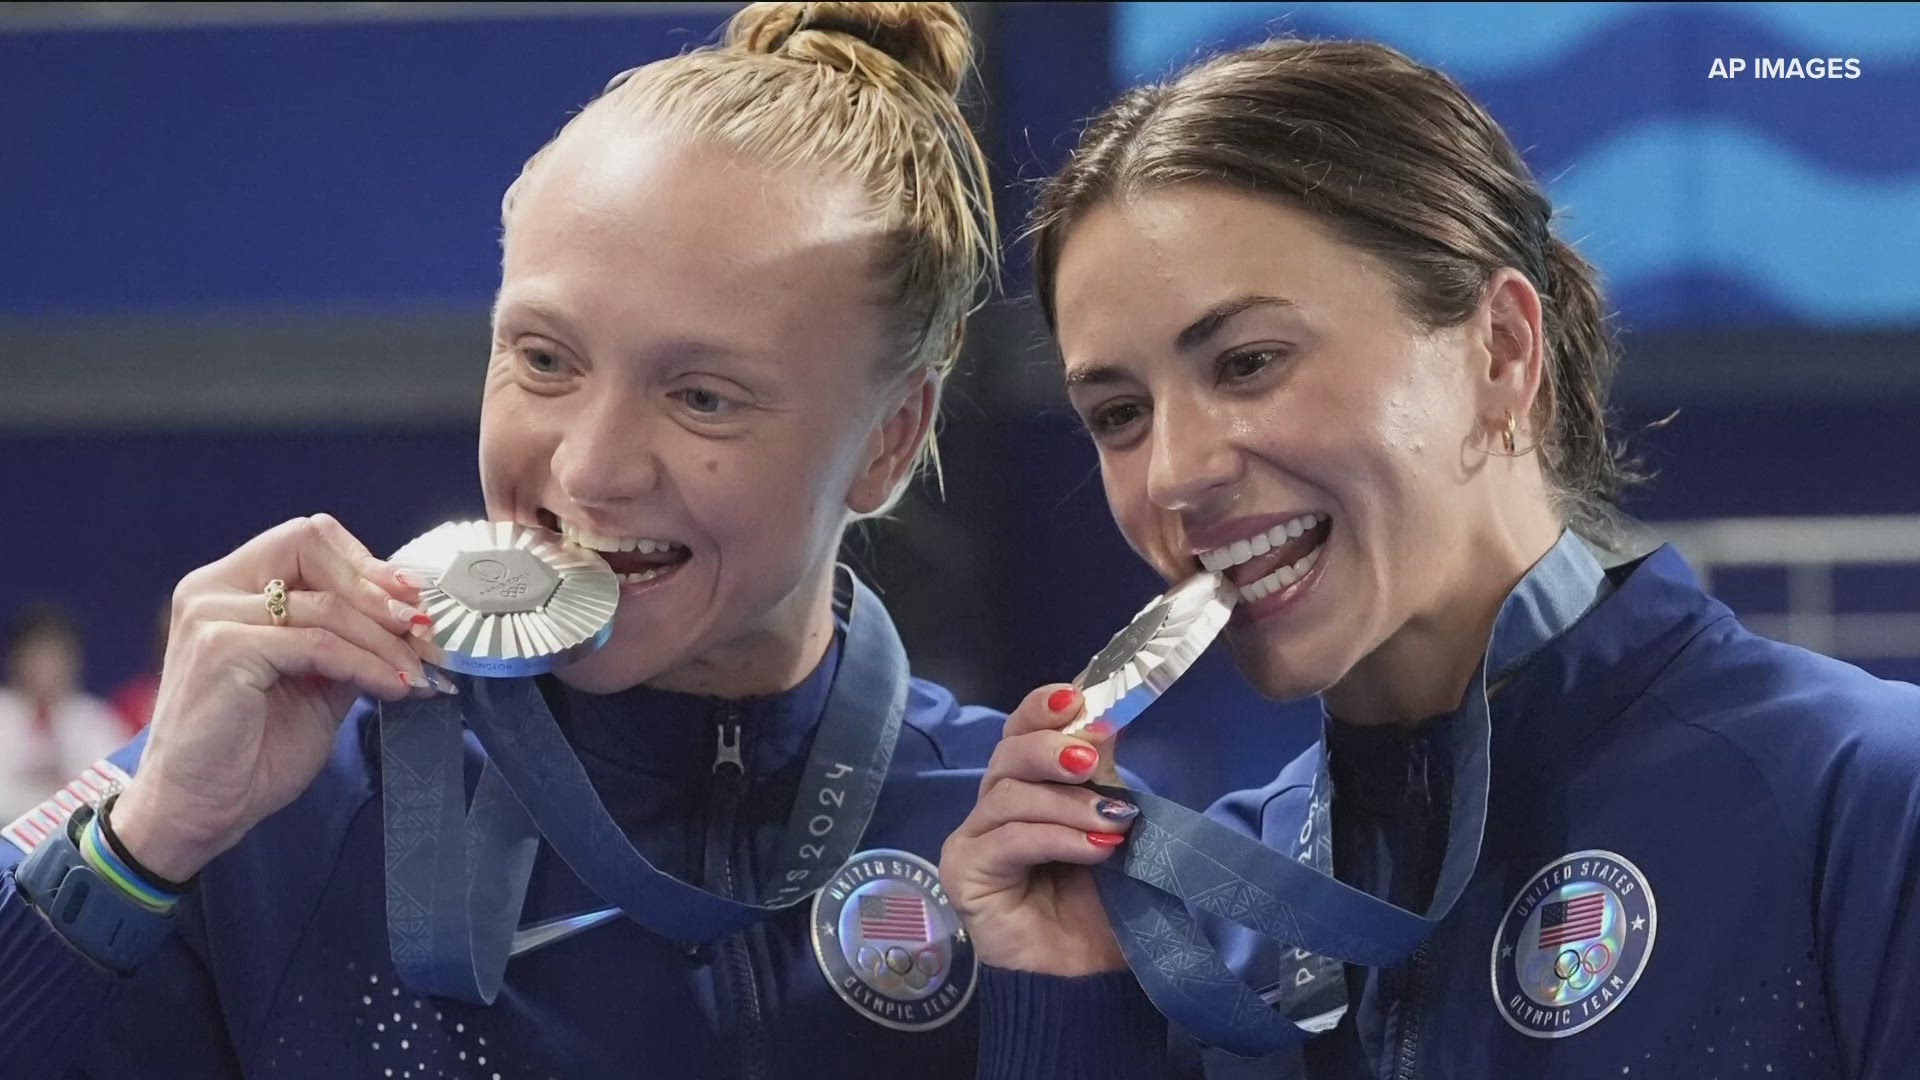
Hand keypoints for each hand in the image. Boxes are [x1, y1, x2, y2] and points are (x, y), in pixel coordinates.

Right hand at [110, 514, 445, 881]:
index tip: (415, 597)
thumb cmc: (252, 750)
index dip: (367, 563)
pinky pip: (317, 644)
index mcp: (230, 586)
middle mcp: (212, 588)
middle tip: (424, 631)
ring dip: (385, 640)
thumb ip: (349, 640)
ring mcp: (212, 615)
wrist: (199, 810)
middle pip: (313, 547)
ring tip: (419, 672)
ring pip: (327, 604)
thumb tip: (414, 620)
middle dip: (379, 590)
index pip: (308, 540)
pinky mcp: (222, 649)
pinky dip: (365, 664)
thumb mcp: (316, 680)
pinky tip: (393, 687)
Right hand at [940, 684, 1134, 975]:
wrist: (1093, 975)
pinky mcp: (965, 873)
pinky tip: (1094, 849)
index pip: (1020, 730)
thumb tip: (1104, 716)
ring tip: (1113, 824)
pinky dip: (1054, 838)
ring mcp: (973, 839)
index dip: (1042, 708)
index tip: (1077, 695)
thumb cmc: (1102, 900)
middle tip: (1094, 756)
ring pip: (1008, 796)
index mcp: (1027, 786)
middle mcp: (993, 807)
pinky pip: (1007, 840)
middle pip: (1008, 756)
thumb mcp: (1110, 825)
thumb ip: (1102, 777)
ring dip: (1068, 804)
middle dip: (1052, 748)